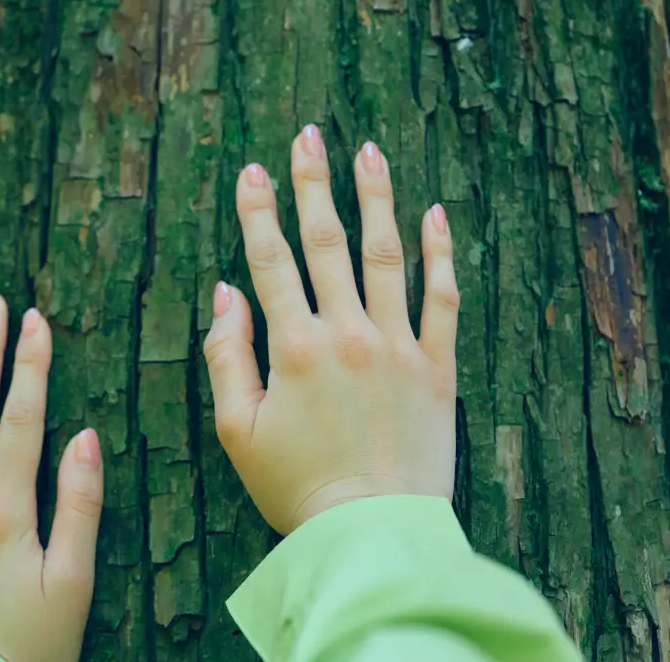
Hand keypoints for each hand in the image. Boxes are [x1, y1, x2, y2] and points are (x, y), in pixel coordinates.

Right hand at [203, 126, 459, 534]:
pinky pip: (443, 298)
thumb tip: (226, 293)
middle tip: (307, 136)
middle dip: (313, 183)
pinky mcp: (437, 368)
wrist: (371, 534)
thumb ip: (226, 357)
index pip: (270, 261)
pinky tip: (435, 214)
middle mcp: (346, 334)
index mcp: (293, 348)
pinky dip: (440, 253)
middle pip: (326, 242)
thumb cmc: (296, 490)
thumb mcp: (237, 432)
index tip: (251, 169)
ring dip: (375, 199)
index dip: (257, 210)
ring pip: (386, 254)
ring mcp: (397, 347)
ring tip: (369, 153)